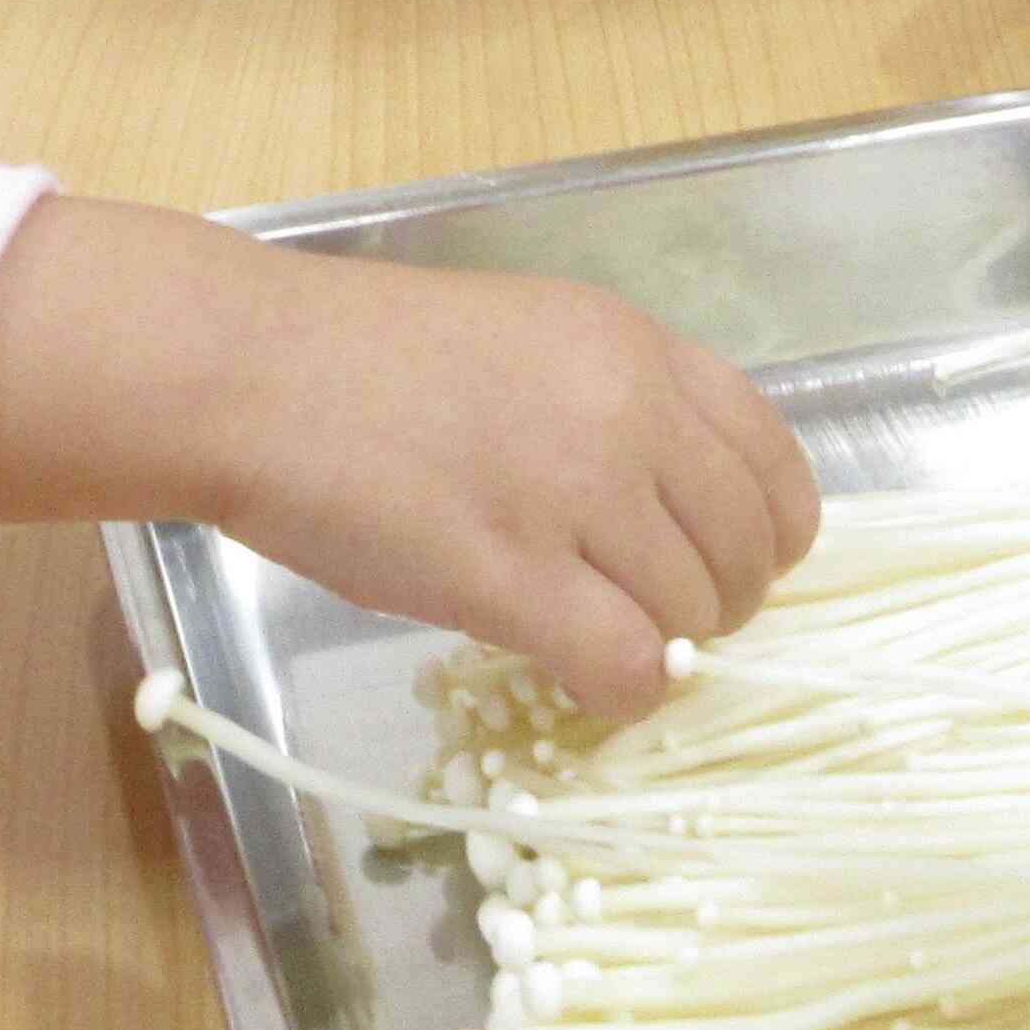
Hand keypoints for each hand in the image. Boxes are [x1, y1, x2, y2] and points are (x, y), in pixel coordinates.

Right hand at [0, 201, 818, 721]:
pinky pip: (625, 663)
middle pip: (747, 546)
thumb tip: (671, 513)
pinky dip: (623, 690)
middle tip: (660, 619)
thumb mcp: (526, 339)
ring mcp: (572, 494)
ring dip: (665, 647)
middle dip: (722, 603)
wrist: (254, 373)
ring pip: (695, 612)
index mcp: (635, 348)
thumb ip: (612, 406)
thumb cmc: (366, 359)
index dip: (768, 532)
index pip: (774, 458)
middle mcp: (626, 414)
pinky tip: (582, 679)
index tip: (732, 564)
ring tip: (603, 640)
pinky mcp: (509, 574)